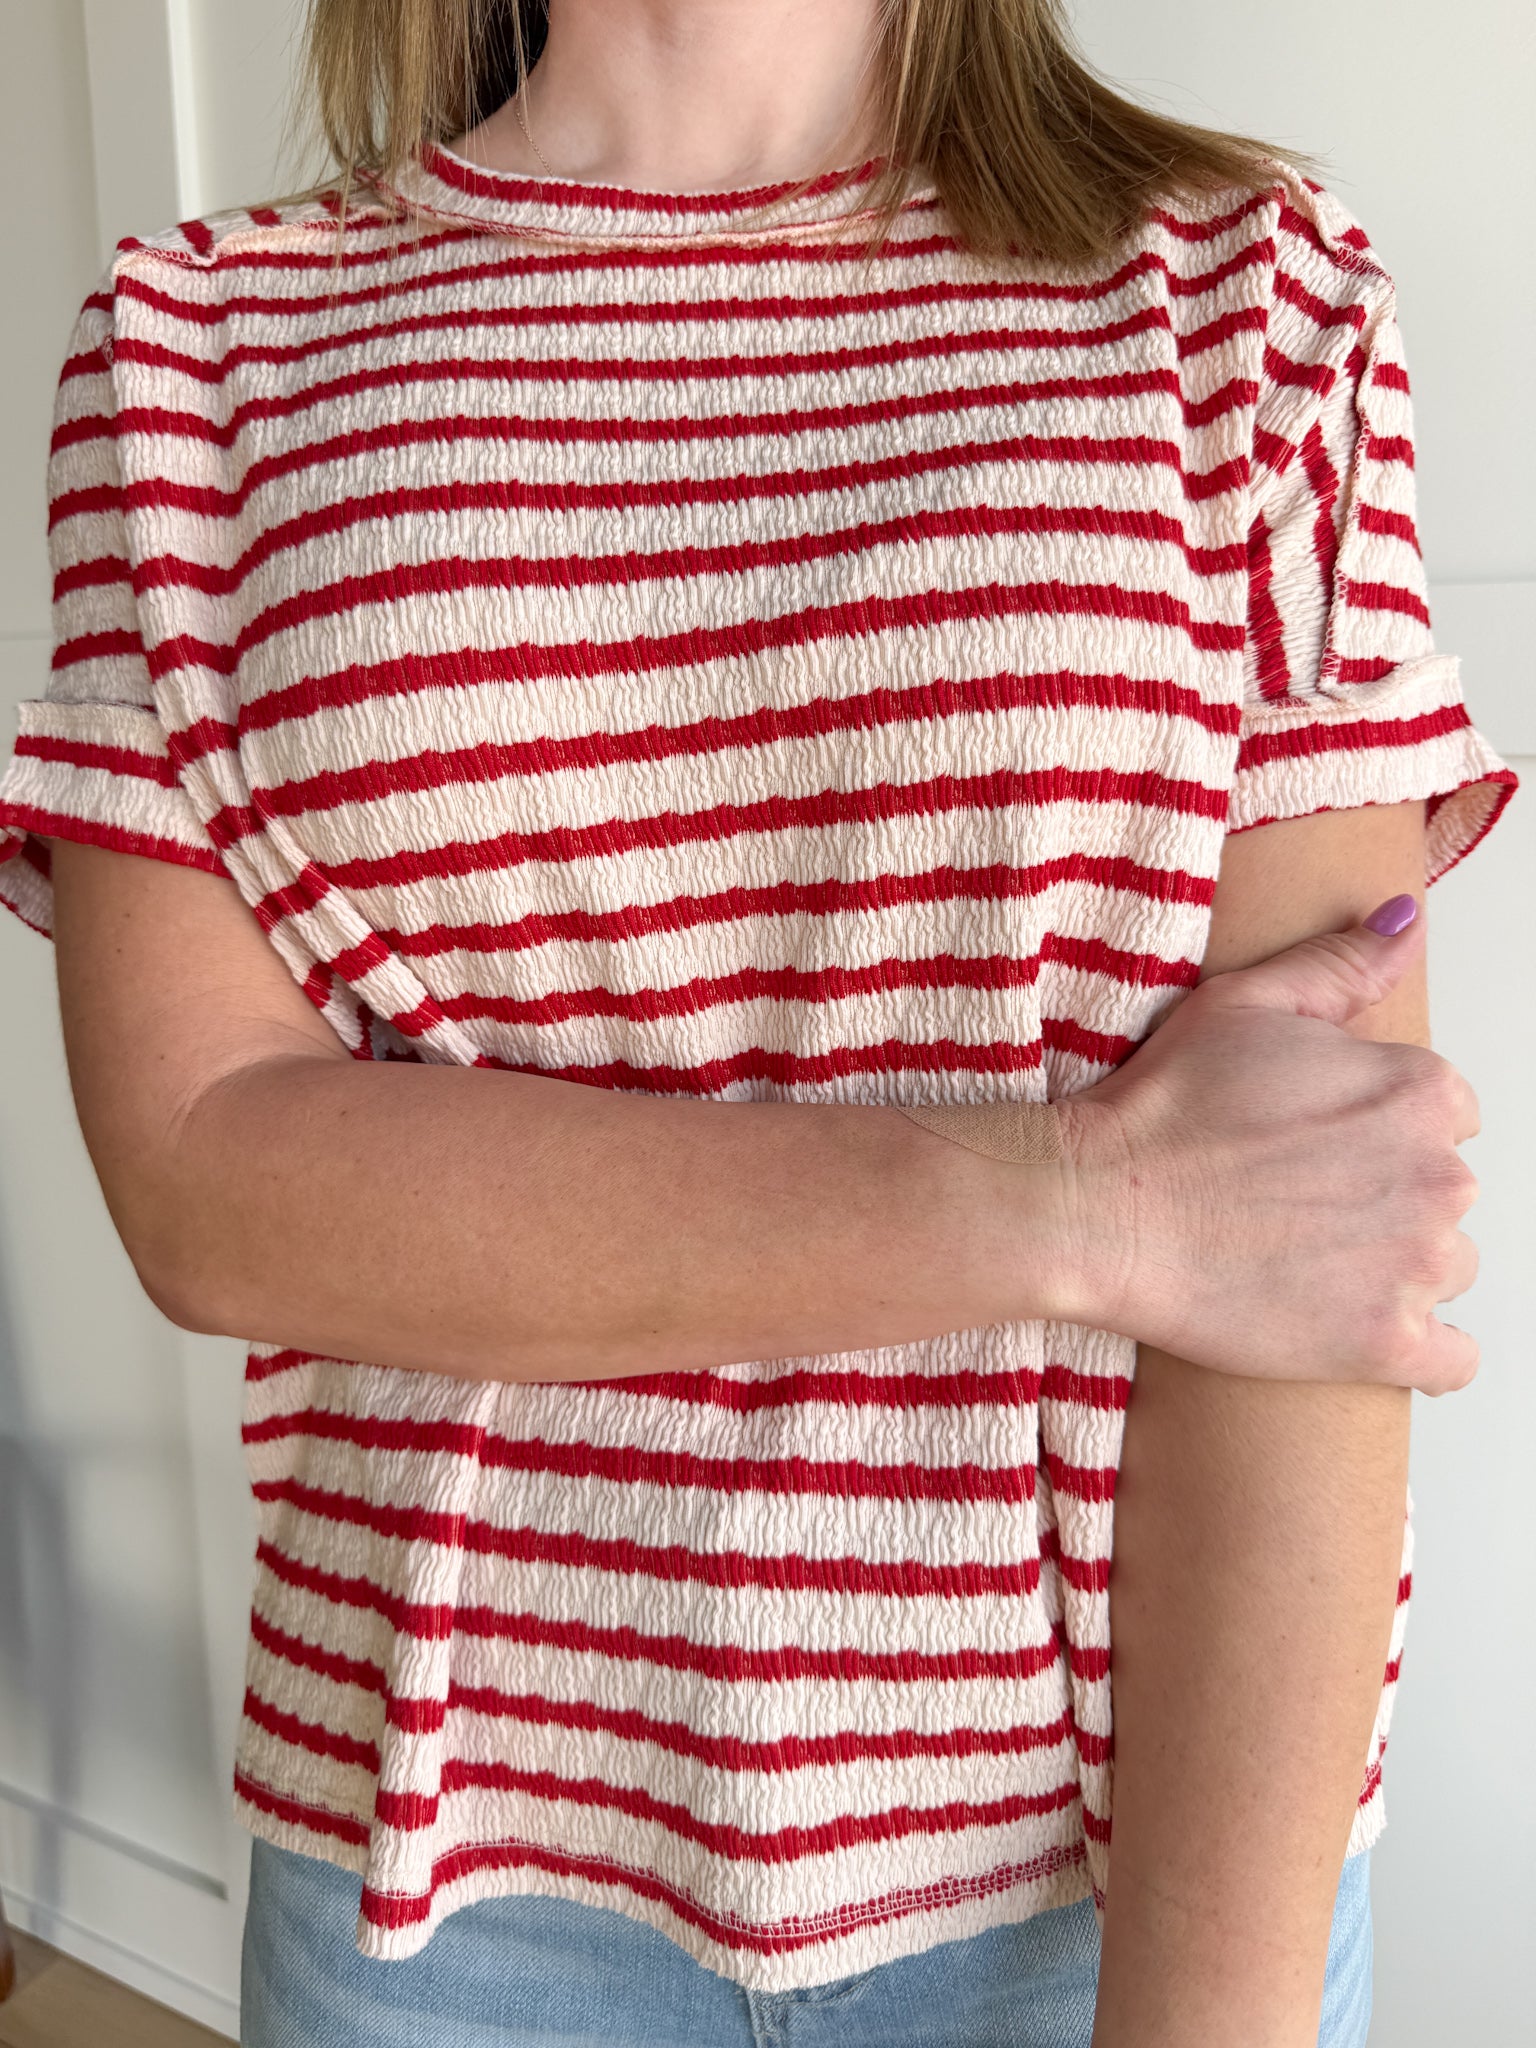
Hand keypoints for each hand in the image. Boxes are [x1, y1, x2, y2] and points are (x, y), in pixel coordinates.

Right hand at [1055, 896, 1481, 1392]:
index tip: (1317, 1146)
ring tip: (1306, 1259)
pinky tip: (1357, 1324)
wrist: (1098, 1210)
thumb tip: (1404, 920)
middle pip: (1444, 1192)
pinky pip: (1453, 1360)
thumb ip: (1339, 965)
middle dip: (1386, 1196)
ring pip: (1446, 1268)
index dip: (1376, 1129)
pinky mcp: (1386, 1344)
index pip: (1444, 1115)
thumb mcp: (1245, 1005)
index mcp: (1418, 1092)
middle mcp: (1439, 1176)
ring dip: (1395, 1268)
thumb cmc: (1160, 1107)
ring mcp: (1417, 1266)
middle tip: (1296, 1200)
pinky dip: (1419, 1346)